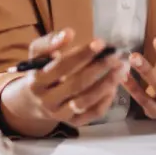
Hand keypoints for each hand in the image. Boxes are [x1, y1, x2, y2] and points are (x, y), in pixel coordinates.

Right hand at [6, 29, 127, 130]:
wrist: (33, 100)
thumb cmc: (41, 71)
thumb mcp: (38, 54)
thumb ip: (50, 42)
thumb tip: (68, 32)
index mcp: (36, 82)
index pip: (62, 67)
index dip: (82, 54)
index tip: (101, 42)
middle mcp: (47, 101)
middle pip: (76, 84)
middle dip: (99, 68)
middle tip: (117, 55)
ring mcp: (60, 114)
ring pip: (86, 101)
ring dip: (107, 84)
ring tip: (122, 69)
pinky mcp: (73, 122)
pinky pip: (93, 113)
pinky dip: (106, 99)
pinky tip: (116, 85)